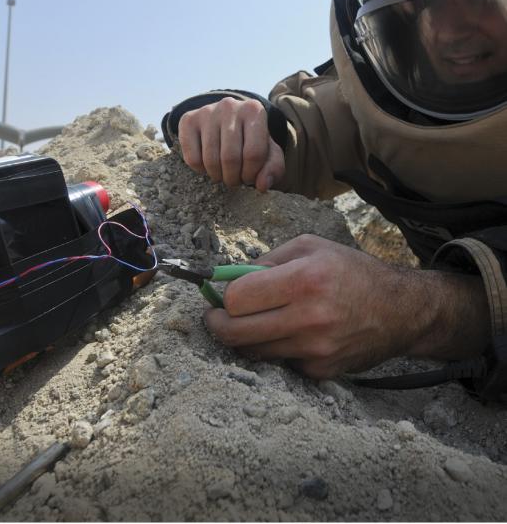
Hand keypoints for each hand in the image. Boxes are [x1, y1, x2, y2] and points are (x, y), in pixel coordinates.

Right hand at [178, 97, 283, 192]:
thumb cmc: (250, 140)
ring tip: (222, 174)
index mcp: (254, 110)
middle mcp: (230, 106)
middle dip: (233, 178)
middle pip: (230, 158)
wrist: (224, 120)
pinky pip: (192, 158)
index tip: (249, 178)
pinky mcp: (188, 120)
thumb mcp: (268, 152)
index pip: (254, 153)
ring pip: (210, 160)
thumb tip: (262, 185)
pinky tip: (207, 164)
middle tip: (234, 180)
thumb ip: (273, 168)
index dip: (251, 174)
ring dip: (217, 176)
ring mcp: (207, 111)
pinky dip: (200, 170)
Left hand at [204, 234, 489, 378]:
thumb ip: (265, 261)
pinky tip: (288, 333)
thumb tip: (225, 278)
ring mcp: (316, 349)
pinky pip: (279, 363)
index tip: (218, 296)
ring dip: (243, 338)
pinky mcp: (322, 372)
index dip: (222, 297)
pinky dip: (275, 349)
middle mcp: (310, 317)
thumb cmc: (351, 271)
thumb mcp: (309, 247)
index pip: (237, 298)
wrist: (403, 310)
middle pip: (236, 333)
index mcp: (305, 279)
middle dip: (217, 324)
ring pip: (253, 351)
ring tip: (251, 321)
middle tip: (215, 317)